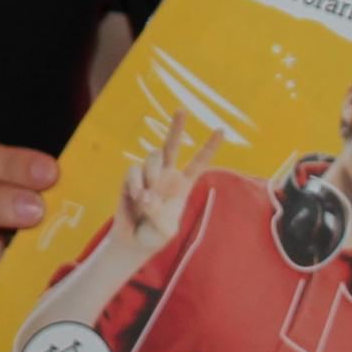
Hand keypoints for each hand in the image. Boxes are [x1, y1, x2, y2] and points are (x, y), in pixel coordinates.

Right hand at [113, 114, 204, 262]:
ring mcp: (147, 175)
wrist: (133, 242)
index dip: (209, 146)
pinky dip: (136, 184)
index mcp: (182, 185)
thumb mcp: (165, 230)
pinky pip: (133, 171)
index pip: (198, 163)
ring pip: (152, 158)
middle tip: (182, 109)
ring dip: (151, 176)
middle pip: (171, 145)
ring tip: (147, 199)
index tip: (221, 130)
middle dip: (176, 126)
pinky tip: (137, 197)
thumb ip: (159, 212)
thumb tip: (146, 194)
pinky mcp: (130, 178)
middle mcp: (166, 175)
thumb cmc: (155, 235)